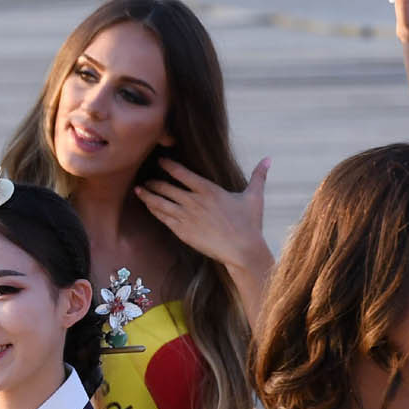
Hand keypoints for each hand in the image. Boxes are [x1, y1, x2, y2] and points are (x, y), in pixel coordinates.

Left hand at [136, 156, 272, 281]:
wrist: (242, 249)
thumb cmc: (249, 223)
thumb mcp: (254, 196)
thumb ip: (259, 175)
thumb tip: (269, 158)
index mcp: (209, 189)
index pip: (182, 173)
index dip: (169, 165)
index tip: (161, 160)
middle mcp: (194, 201)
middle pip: (166, 187)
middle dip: (154, 182)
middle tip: (146, 178)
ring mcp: (186, 217)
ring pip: (160, 203)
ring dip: (148, 195)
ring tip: (139, 190)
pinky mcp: (182, 231)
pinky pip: (163, 218)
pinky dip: (154, 210)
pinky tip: (148, 206)